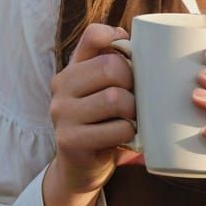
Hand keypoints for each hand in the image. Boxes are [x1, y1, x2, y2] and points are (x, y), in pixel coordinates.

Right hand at [48, 23, 144, 199]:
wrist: (81, 169)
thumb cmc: (103, 123)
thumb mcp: (105, 92)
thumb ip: (117, 67)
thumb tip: (144, 44)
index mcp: (72, 68)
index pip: (93, 35)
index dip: (116, 37)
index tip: (130, 55)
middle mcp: (61, 85)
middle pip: (111, 66)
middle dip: (134, 83)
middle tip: (136, 99)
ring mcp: (62, 113)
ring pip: (115, 98)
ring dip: (134, 111)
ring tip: (131, 119)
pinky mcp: (69, 139)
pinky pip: (117, 128)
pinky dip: (130, 133)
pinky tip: (125, 137)